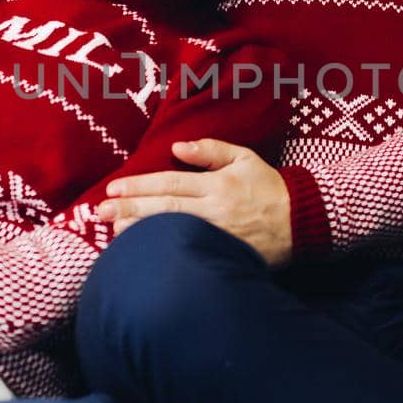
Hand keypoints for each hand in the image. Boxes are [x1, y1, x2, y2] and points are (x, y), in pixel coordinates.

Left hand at [96, 139, 292, 266]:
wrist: (303, 222)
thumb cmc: (270, 188)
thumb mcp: (245, 159)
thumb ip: (211, 150)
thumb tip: (177, 148)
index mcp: (218, 184)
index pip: (170, 184)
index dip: (140, 186)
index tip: (114, 188)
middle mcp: (215, 209)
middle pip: (165, 209)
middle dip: (130, 209)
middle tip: (100, 211)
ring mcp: (218, 235)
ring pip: (173, 232)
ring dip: (140, 232)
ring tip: (112, 230)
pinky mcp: (224, 254)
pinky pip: (188, 251)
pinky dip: (164, 250)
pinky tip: (144, 251)